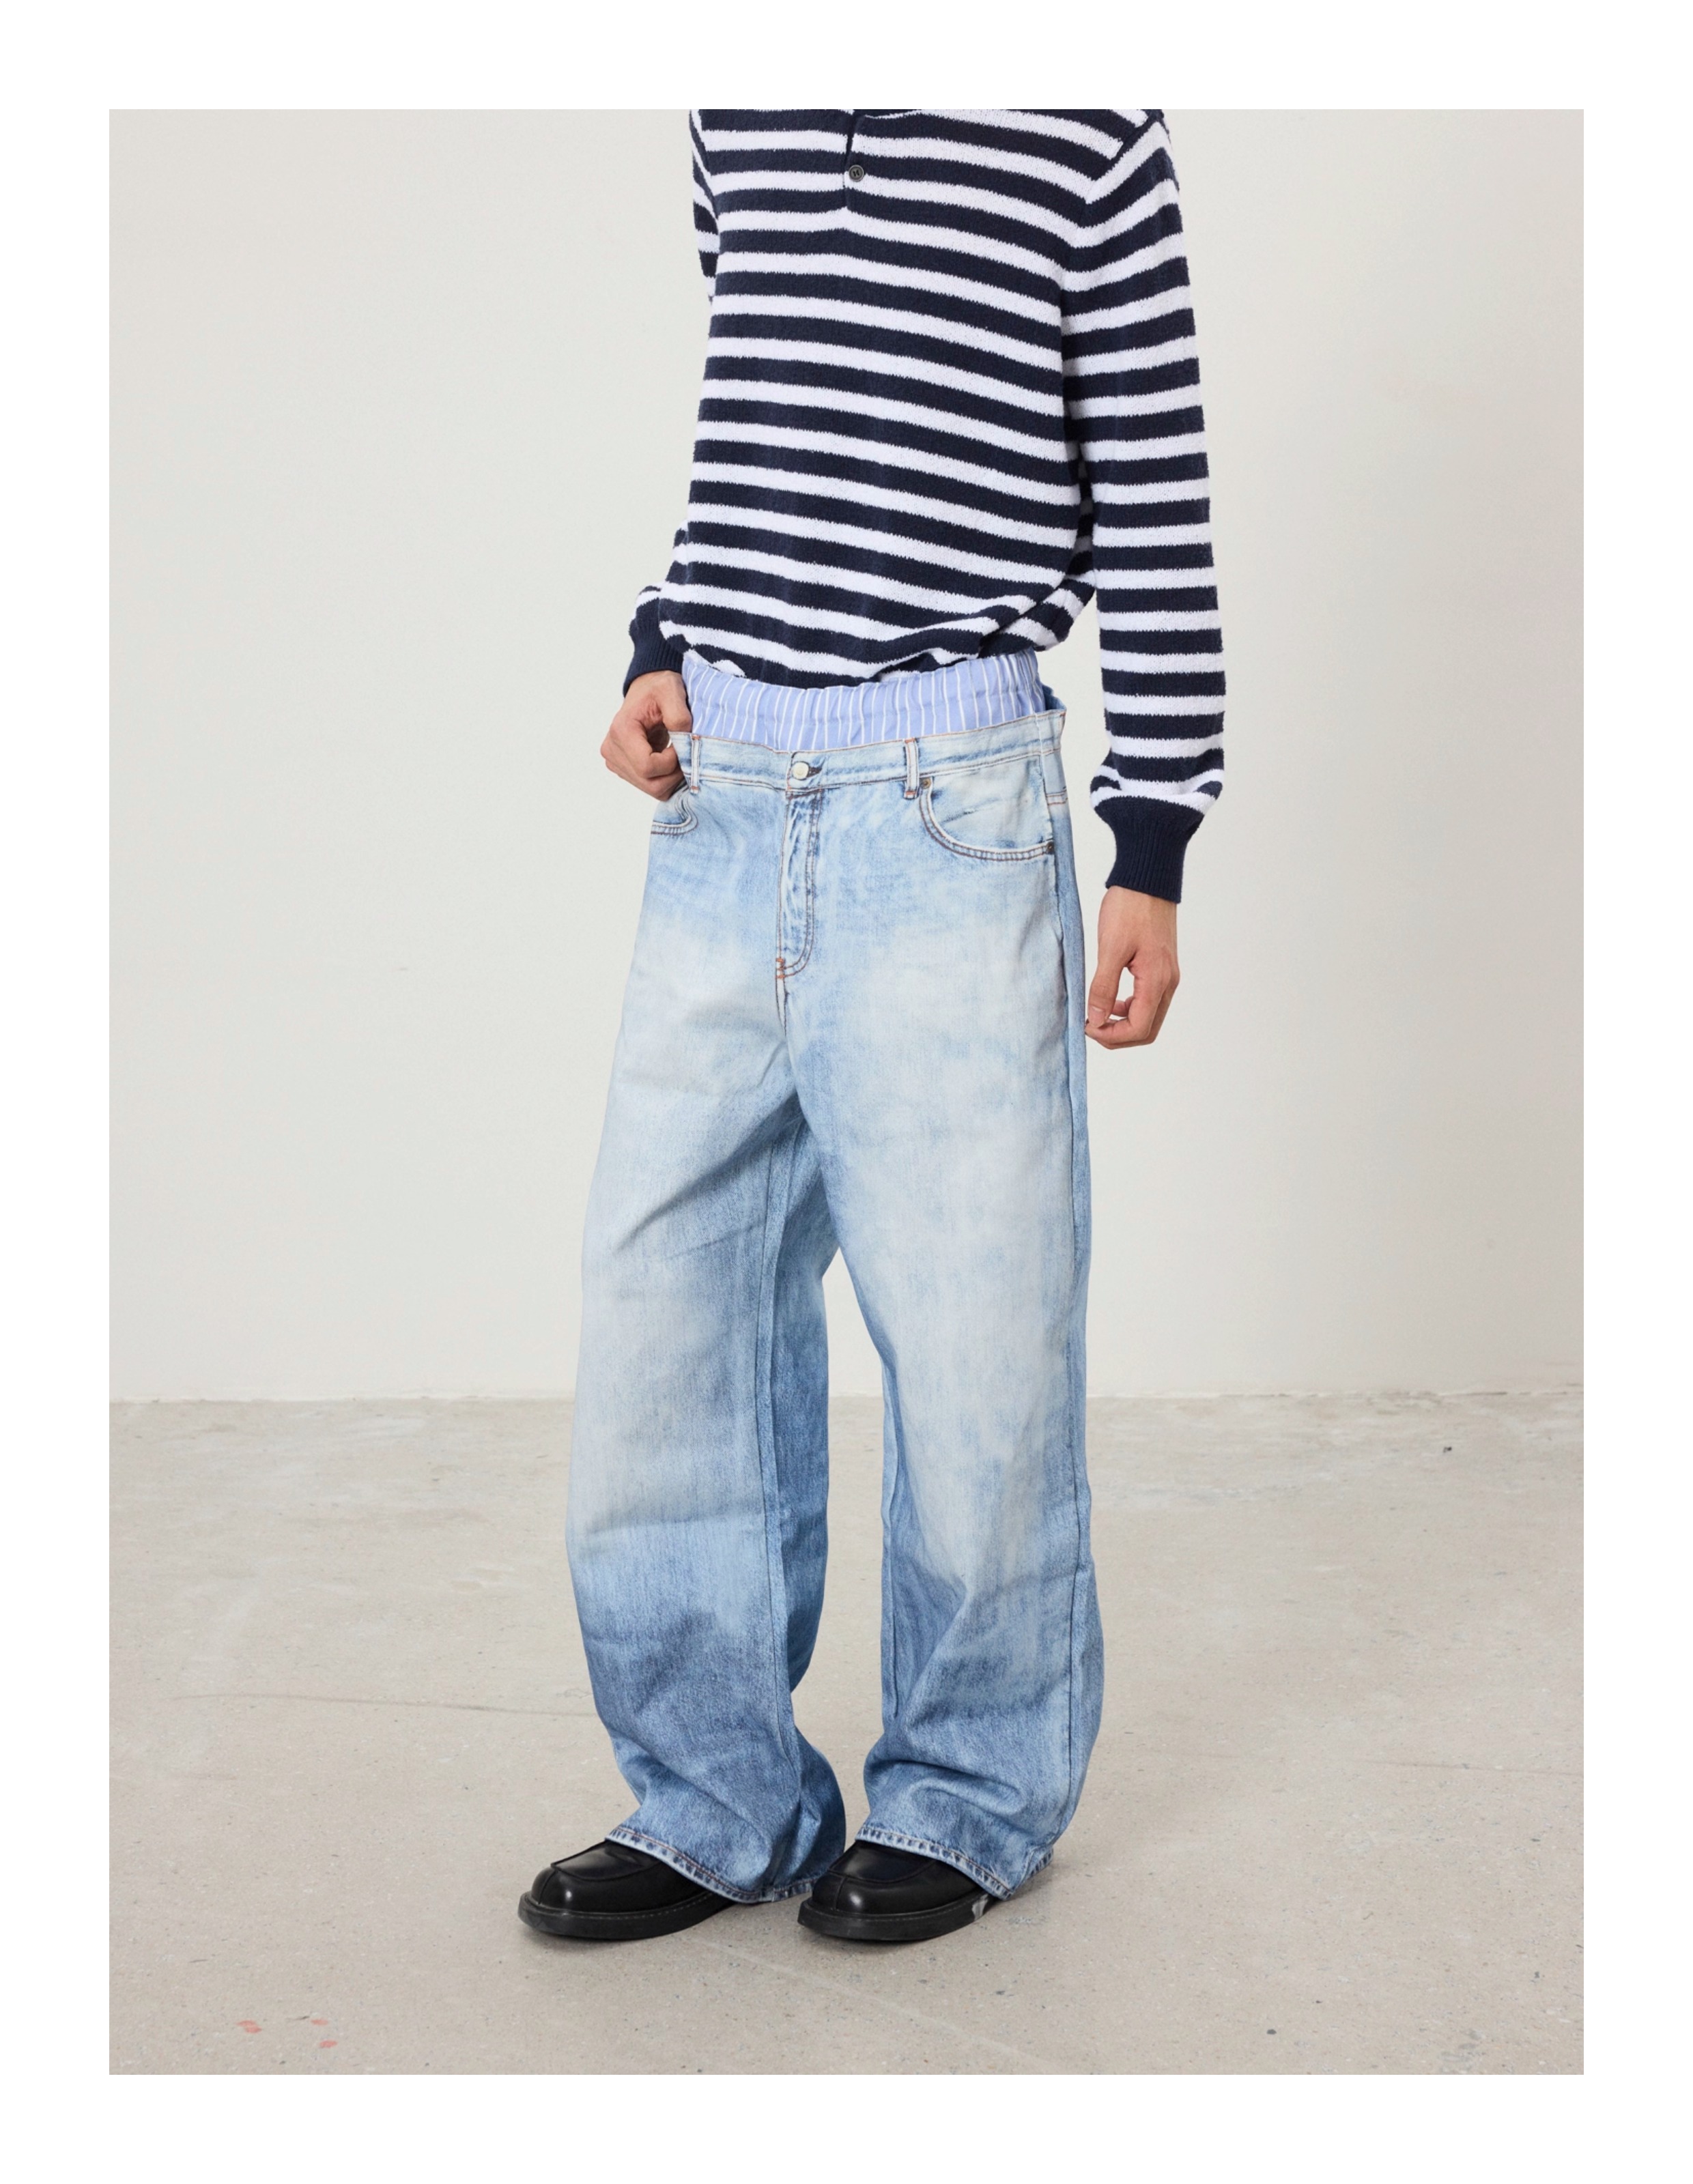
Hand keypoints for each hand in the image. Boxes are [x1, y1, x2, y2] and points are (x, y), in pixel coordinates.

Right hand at [601, 671, 689, 799]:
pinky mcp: (622, 768)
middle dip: (673, 773)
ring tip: (677, 753)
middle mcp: (612, 750)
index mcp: (621, 732)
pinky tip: (669, 759)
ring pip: (651, 789)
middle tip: (684, 751)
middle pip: (650, 784)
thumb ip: (679, 717)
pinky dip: (665, 778)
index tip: (681, 743)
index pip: (647, 767)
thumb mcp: (672, 692)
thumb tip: (684, 744)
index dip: (672, 762)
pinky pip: (650, 786)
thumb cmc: (659, 688)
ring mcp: (615, 762)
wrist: (648, 689)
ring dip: (670, 777)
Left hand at [1086, 887, 1179, 1048]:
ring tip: (1097, 1014)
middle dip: (1118, 1035)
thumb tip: (1096, 1019)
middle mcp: (1168, 983)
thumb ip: (1103, 987)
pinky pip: (1149, 1000)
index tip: (1088, 1027)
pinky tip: (1111, 998)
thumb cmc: (1130, 908)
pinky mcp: (1161, 967)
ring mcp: (1167, 975)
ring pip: (1149, 1016)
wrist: (1148, 878)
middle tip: (1091, 1027)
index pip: (1139, 1029)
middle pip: (1147, 1029)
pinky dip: (1130, 1007)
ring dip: (1124, 1023)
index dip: (1111, 1036)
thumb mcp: (1111, 948)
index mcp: (1157, 981)